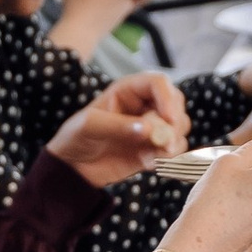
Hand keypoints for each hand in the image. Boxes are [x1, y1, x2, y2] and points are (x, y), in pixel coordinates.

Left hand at [52, 74, 188, 190]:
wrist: (72, 168)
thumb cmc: (75, 138)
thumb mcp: (88, 126)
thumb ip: (118, 126)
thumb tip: (149, 129)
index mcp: (129, 90)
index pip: (158, 83)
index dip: (168, 99)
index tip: (169, 120)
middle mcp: (145, 105)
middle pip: (176, 103)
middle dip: (174, 123)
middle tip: (164, 143)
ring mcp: (152, 128)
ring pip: (179, 127)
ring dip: (174, 141)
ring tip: (155, 155)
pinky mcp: (154, 149)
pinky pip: (174, 149)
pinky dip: (169, 157)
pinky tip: (149, 163)